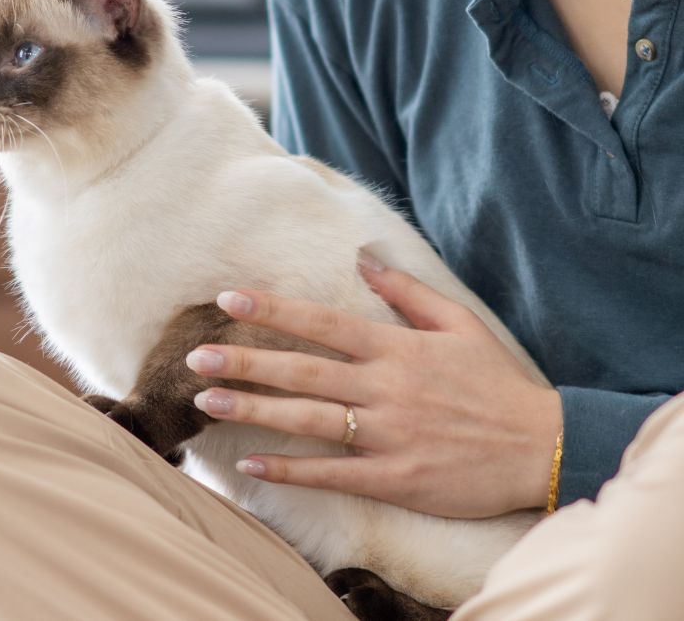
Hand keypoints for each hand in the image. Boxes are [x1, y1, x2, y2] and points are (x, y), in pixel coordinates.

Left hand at [187, 257, 561, 518]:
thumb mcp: (460, 324)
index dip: (273, 311)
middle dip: (245, 362)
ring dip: (254, 412)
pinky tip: (254, 466)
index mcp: (396, 348)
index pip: (322, 323)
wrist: (539, 447)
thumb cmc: (496, 383)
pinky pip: (332, 473)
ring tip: (206, 404)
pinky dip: (291, 469)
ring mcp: (386, 435)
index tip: (229, 299)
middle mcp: (384, 388)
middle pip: (302, 371)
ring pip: (308, 420)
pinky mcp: (393, 477)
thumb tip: (364, 258)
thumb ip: (407, 292)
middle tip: (196, 357)